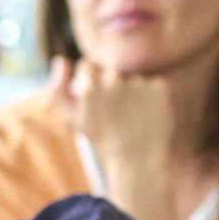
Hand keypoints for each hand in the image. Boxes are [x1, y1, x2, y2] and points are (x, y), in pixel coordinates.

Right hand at [50, 56, 174, 177]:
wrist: (137, 160)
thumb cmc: (101, 138)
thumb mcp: (72, 118)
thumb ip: (59, 88)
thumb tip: (60, 59)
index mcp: (91, 85)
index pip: (88, 65)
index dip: (91, 82)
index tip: (97, 99)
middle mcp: (114, 81)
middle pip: (111, 70)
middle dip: (112, 85)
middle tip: (115, 111)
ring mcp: (138, 84)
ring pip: (133, 78)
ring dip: (134, 92)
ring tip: (132, 117)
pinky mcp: (159, 89)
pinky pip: (154, 84)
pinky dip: (152, 97)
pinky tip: (147, 115)